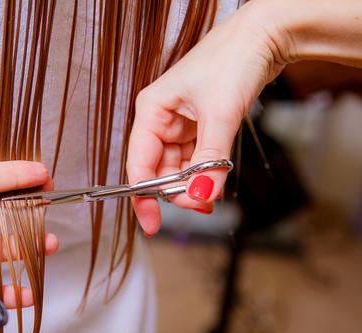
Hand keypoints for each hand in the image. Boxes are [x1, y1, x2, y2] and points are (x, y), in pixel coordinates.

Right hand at [127, 1, 288, 234]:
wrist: (266, 35)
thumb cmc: (233, 60)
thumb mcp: (220, 115)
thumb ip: (209, 161)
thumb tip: (201, 197)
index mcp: (151, 112)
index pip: (138, 164)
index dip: (144, 197)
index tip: (153, 224)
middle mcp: (161, 120)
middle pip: (158, 170)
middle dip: (177, 192)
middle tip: (200, 206)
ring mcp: (181, 124)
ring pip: (178, 169)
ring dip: (193, 185)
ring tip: (212, 195)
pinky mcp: (200, 127)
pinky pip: (196, 160)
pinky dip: (205, 174)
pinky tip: (214, 183)